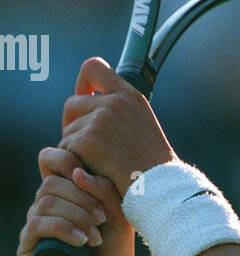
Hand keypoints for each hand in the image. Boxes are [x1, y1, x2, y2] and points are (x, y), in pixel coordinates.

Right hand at [18, 146, 136, 255]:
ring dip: (76, 216)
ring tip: (95, 237)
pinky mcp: (27, 249)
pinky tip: (82, 242)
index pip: (51, 161)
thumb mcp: (118, 215)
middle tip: (102, 219)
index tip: (90, 177)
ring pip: (45, 202)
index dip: (65, 159)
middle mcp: (45, 208)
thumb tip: (76, 171)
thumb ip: (102, 189)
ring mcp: (33, 228)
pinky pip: (37, 225)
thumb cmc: (115, 253)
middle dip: (82, 198)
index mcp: (65, 195)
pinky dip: (63, 229)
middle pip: (52, 182)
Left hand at [59, 57, 175, 199]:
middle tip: (84, 145)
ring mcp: (100, 120)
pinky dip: (74, 162)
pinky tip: (92, 171)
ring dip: (75, 148)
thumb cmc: (152, 165)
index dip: (82, 82)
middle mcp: (114, 102)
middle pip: (72, 104)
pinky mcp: (88, 140)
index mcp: (129, 96)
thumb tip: (94, 99)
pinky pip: (65, 148)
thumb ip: (121, 111)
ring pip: (68, 130)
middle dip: (73, 124)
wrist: (159, 187)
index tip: (84, 95)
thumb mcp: (143, 126)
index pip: (93, 68)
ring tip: (97, 164)